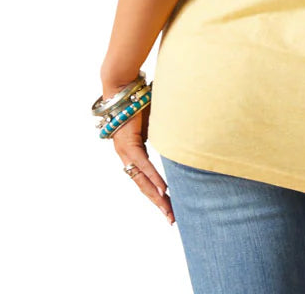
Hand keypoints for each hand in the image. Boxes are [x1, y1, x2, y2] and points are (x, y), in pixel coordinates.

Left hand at [103, 85, 174, 225]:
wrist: (123, 86)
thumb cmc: (139, 99)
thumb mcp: (156, 121)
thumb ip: (164, 132)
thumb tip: (181, 133)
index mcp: (133, 151)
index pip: (145, 178)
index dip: (156, 193)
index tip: (169, 205)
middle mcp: (127, 155)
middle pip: (143, 185)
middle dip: (159, 202)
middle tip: (171, 219)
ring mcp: (126, 151)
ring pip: (142, 179)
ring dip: (157, 196)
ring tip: (168, 210)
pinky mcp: (129, 143)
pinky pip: (144, 164)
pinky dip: (154, 177)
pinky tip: (164, 189)